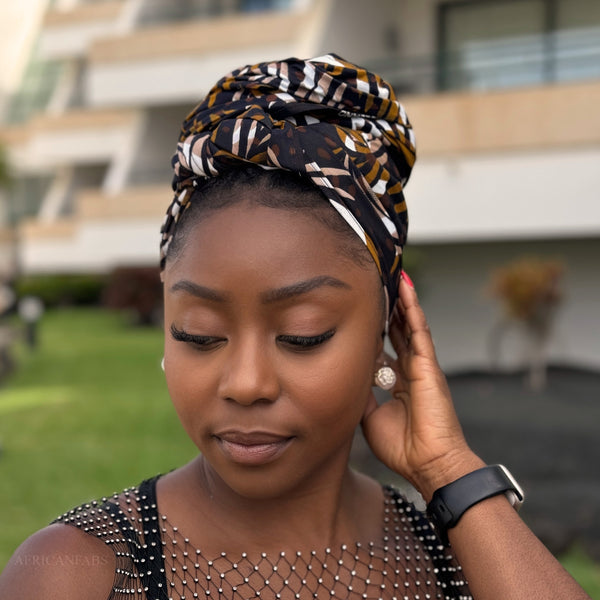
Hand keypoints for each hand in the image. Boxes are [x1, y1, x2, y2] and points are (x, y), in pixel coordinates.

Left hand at [361, 274, 483, 500]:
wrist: (429, 463)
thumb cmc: (402, 447)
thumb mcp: (369, 416)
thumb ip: (360, 393)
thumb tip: (347, 375)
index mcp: (397, 383)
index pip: (383, 348)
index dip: (372, 331)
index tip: (358, 314)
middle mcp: (409, 370)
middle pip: (396, 331)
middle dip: (386, 310)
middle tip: (375, 286)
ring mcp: (421, 365)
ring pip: (408, 324)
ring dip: (399, 300)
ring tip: (389, 276)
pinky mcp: (429, 364)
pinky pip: (419, 329)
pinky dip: (412, 307)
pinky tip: (404, 287)